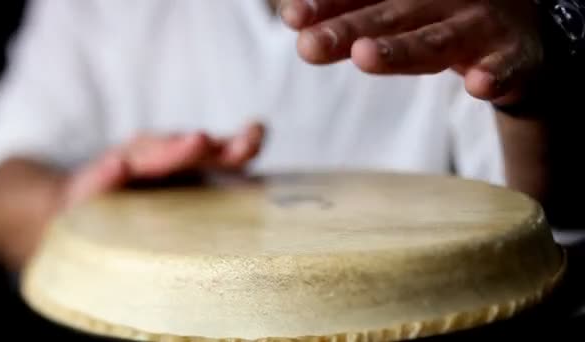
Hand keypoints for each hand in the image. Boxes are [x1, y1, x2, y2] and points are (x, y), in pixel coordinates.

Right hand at [63, 123, 264, 206]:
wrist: (84, 205)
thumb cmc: (147, 202)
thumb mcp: (186, 198)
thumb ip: (223, 192)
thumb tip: (266, 198)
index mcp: (185, 161)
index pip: (218, 150)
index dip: (238, 142)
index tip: (257, 133)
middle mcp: (158, 156)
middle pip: (185, 149)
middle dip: (206, 144)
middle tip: (221, 138)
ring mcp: (125, 167)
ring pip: (149, 157)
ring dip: (172, 150)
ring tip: (195, 142)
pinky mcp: (91, 189)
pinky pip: (99, 182)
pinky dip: (108, 175)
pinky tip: (116, 169)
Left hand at [278, 0, 543, 104]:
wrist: (525, 29)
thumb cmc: (446, 17)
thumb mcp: (400, 11)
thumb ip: (352, 12)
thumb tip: (291, 16)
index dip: (329, 5)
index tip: (293, 18)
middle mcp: (442, 2)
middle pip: (390, 15)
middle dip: (349, 29)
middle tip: (310, 45)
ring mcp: (480, 26)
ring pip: (437, 41)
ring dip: (401, 49)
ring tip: (363, 56)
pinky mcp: (514, 56)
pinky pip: (506, 68)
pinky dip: (495, 75)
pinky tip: (478, 84)